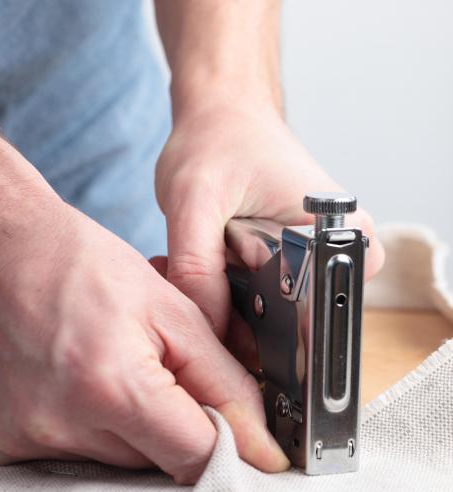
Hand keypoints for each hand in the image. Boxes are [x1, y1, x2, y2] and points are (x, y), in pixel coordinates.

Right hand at [0, 190, 288, 483]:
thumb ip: (222, 381)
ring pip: (114, 464)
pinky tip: (73, 383)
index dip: (231, 449)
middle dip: (174, 426)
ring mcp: (21, 438)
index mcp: (111, 385)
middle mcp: (60, 424)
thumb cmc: (77, 263)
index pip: (195, 460)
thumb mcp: (170, 310)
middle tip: (158, 372)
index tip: (249, 444)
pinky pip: (68, 458)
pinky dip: (85, 429)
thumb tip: (261, 442)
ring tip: (109, 368)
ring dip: (129, 427)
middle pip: (155, 464)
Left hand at [156, 99, 384, 335]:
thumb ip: (197, 268)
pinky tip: (218, 260)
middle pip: (291, 324)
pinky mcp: (298, 262)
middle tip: (216, 257)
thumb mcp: (196, 202)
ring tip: (216, 252)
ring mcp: (320, 258)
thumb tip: (210, 330)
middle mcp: (341, 250)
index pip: (315, 315)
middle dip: (240, 312)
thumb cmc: (218, 140)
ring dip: (234, 302)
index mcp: (342, 232)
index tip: (224, 308)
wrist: (222, 115)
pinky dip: (233, 292)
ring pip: (273, 317)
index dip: (262, 330)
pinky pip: (264, 302)